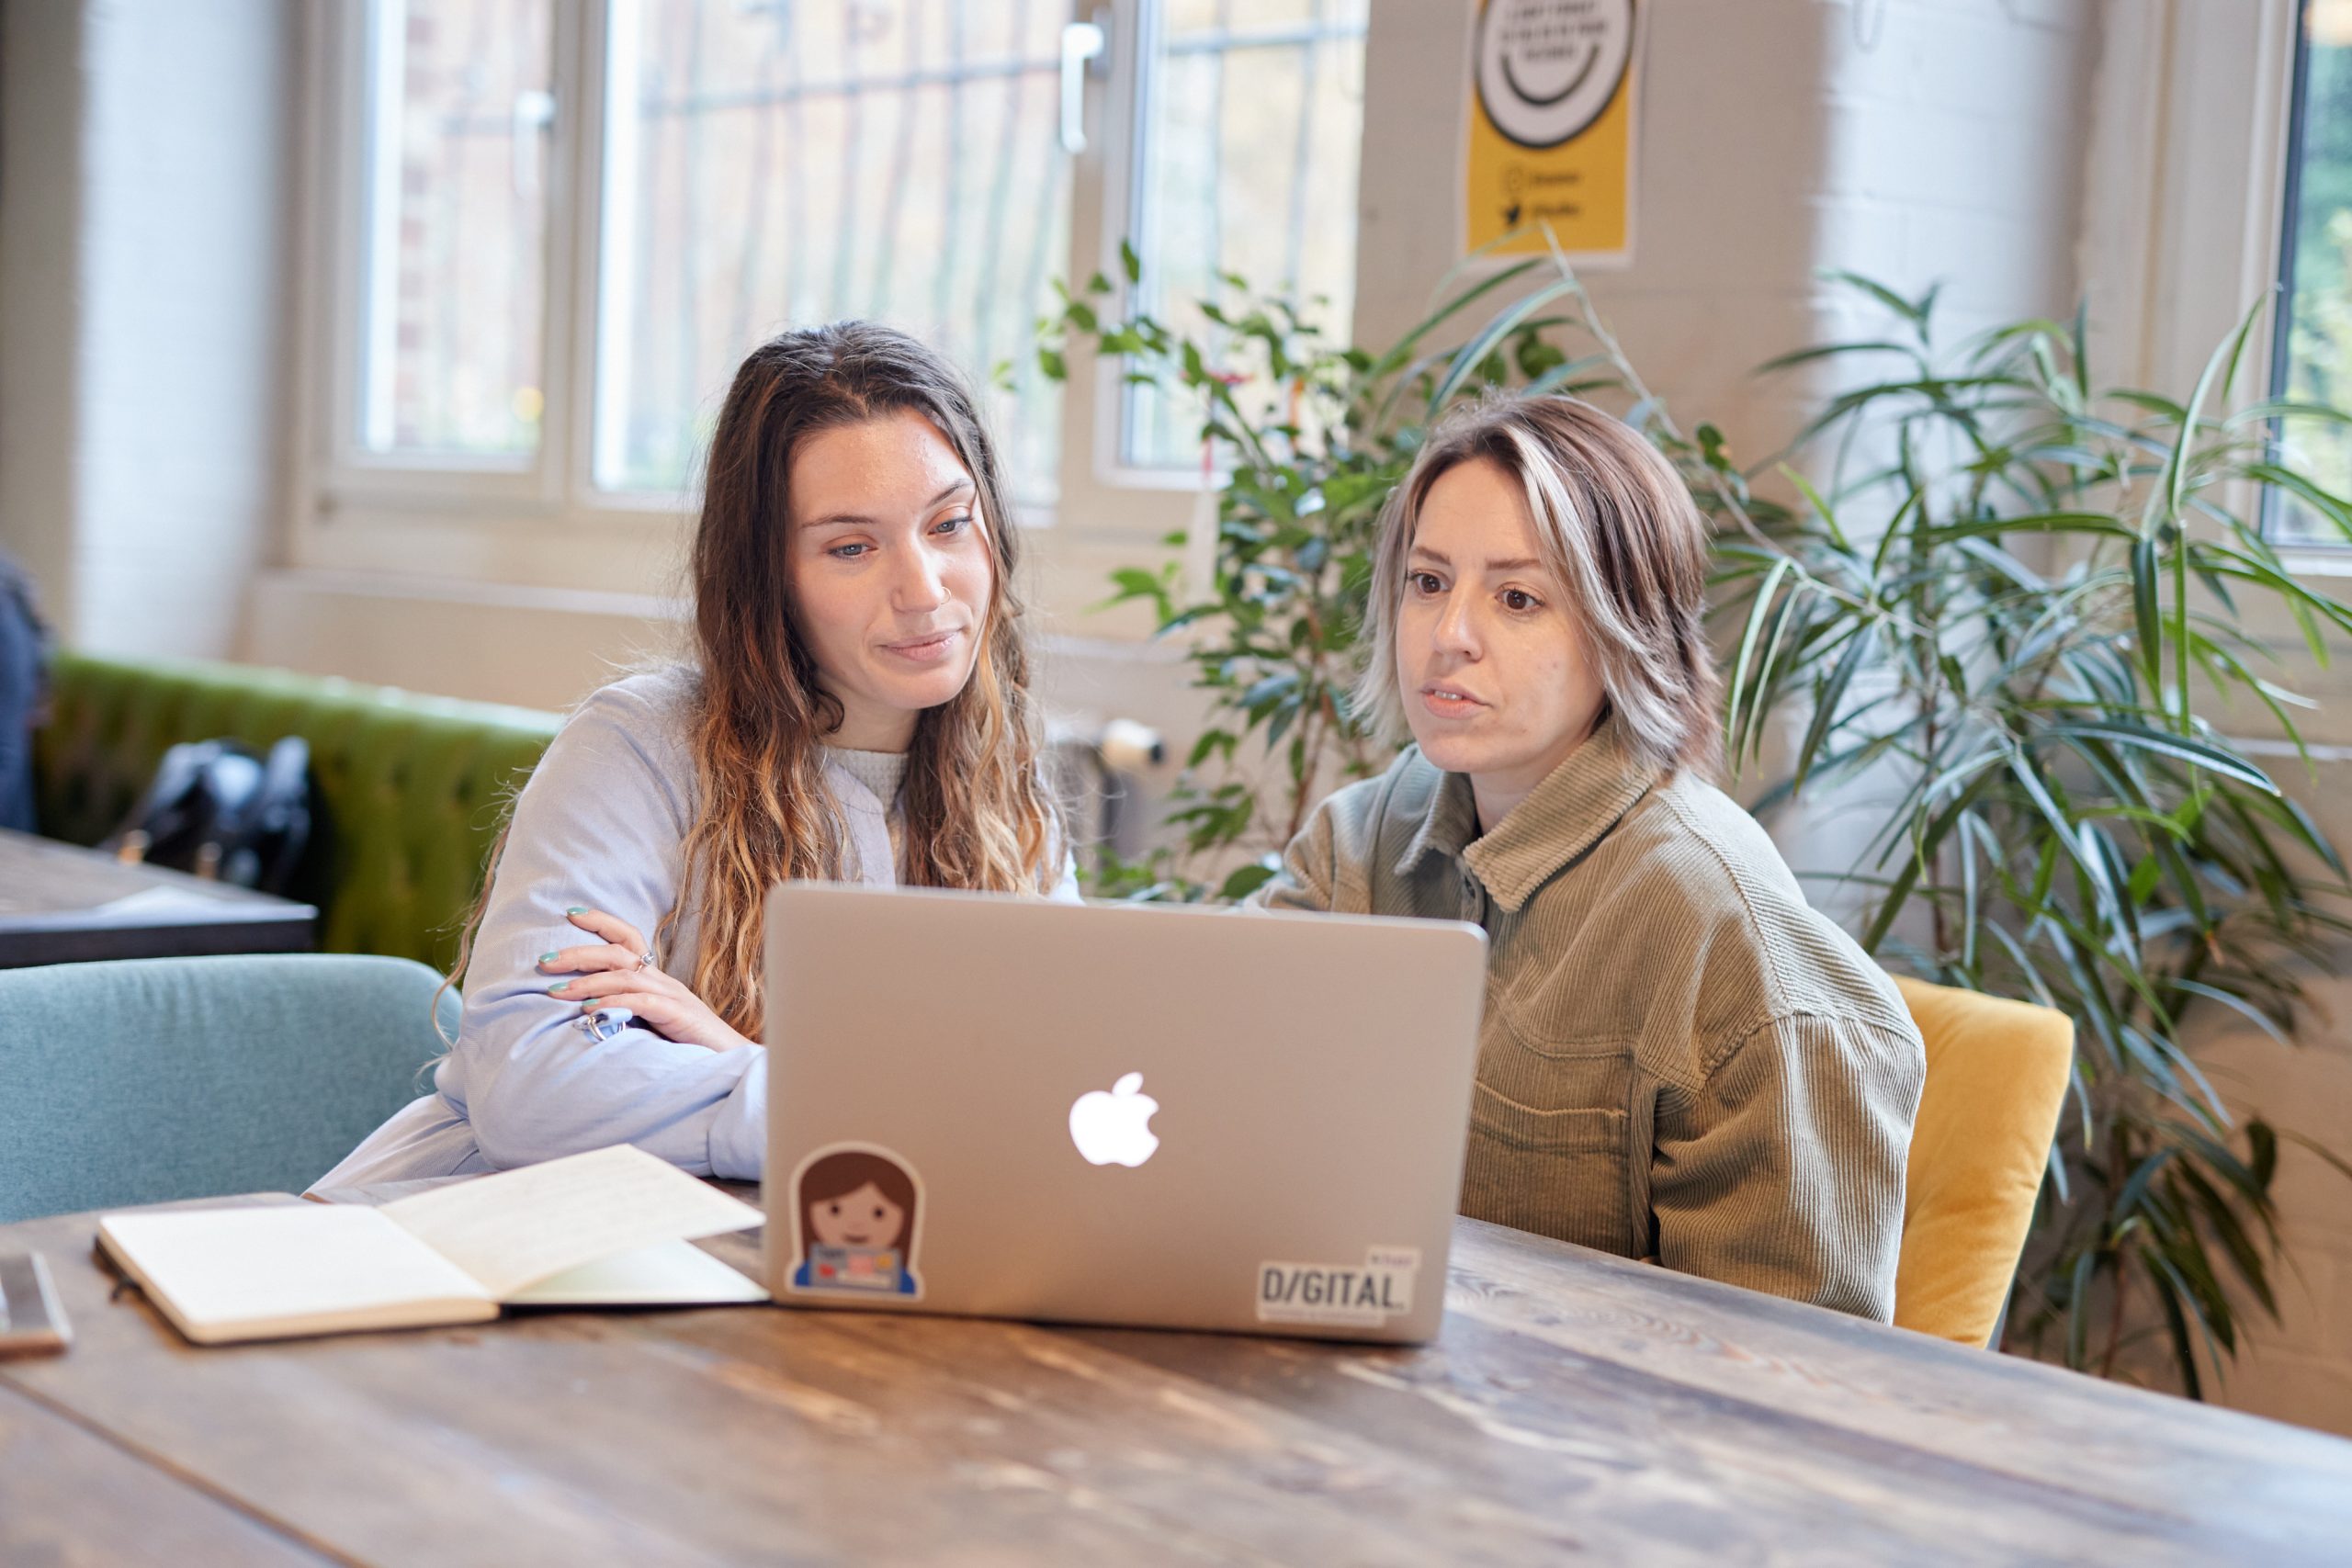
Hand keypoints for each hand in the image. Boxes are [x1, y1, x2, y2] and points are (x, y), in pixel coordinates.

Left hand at [537, 907, 755, 1052]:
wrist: (731, 1063)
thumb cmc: (690, 1047)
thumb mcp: (654, 1025)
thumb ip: (628, 1013)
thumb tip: (587, 1011)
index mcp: (658, 979)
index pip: (628, 939)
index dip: (601, 923)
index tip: (570, 915)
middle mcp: (664, 981)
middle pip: (618, 952)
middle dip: (578, 953)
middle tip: (544, 961)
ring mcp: (672, 996)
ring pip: (625, 975)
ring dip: (587, 981)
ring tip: (557, 991)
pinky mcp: (677, 1015)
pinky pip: (641, 1002)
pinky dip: (613, 1002)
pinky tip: (590, 1009)